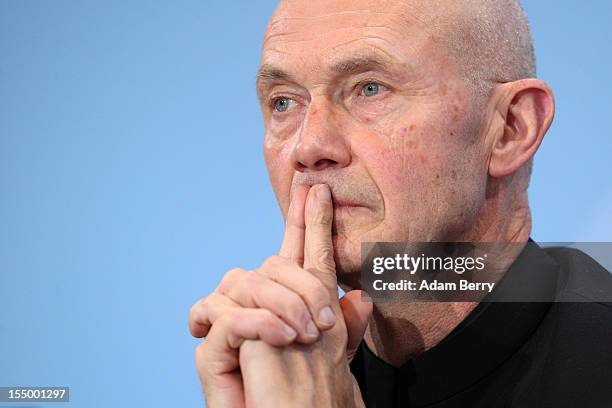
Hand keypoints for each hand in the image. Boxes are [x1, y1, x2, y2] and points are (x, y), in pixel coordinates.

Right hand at [190, 184, 371, 406]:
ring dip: (282, 305)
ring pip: (244, 282)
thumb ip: (346, 328)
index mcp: (283, 304)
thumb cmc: (305, 398)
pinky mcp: (210, 350)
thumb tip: (361, 297)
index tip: (315, 191)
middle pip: (270, 265)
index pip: (293, 254)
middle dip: (301, 286)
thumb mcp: (334, 358)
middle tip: (325, 322)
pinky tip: (283, 339)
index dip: (305, 223)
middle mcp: (253, 308)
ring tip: (305, 336)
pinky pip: (228, 317)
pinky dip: (258, 323)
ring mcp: (229, 326)